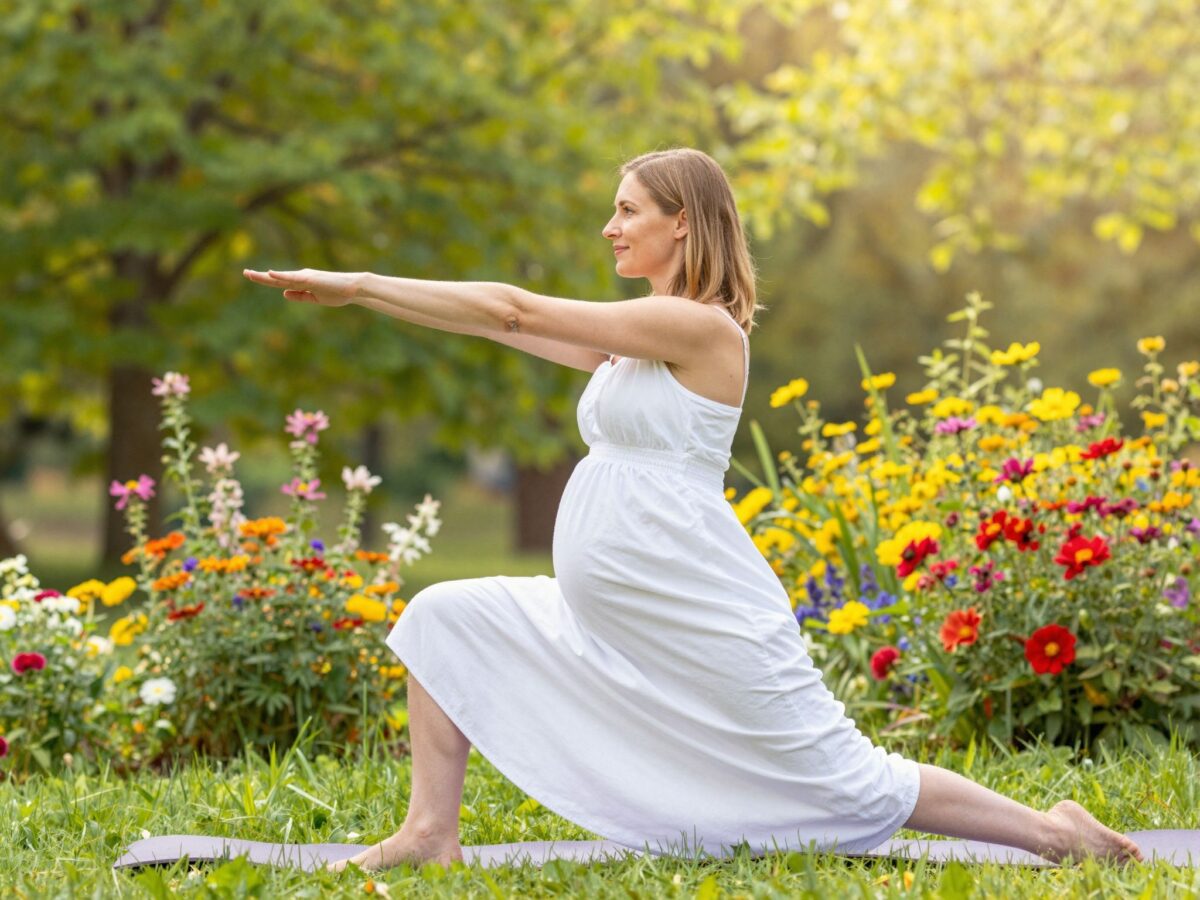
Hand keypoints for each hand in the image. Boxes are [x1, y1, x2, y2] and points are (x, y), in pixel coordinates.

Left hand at [242, 268, 362, 307]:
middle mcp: (300, 277)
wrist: (352, 288)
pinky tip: (270, 273)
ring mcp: (304, 277)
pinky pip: (292, 277)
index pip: (279, 282)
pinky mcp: (310, 278)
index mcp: (301, 282)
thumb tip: (284, 293)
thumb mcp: (315, 298)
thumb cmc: (337, 293)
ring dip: (265, 276)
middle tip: (245, 273)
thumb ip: (299, 296)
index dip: (265, 280)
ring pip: (280, 277)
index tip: (252, 276)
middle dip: (260, 276)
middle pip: (276, 278)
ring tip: (250, 274)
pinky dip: (280, 275)